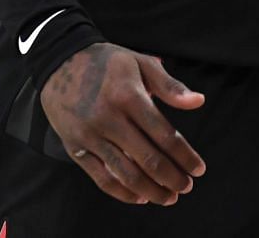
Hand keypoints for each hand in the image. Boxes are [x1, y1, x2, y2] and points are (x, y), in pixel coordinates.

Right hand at [41, 42, 206, 205]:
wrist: (60, 61)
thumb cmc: (107, 62)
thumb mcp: (140, 62)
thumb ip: (170, 85)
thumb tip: (199, 101)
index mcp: (128, 96)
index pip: (164, 135)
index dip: (184, 156)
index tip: (198, 169)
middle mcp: (109, 118)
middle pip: (148, 159)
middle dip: (172, 178)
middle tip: (186, 187)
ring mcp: (90, 135)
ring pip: (126, 174)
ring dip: (151, 191)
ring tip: (168, 197)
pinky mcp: (75, 147)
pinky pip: (101, 178)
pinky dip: (122, 192)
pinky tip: (140, 196)